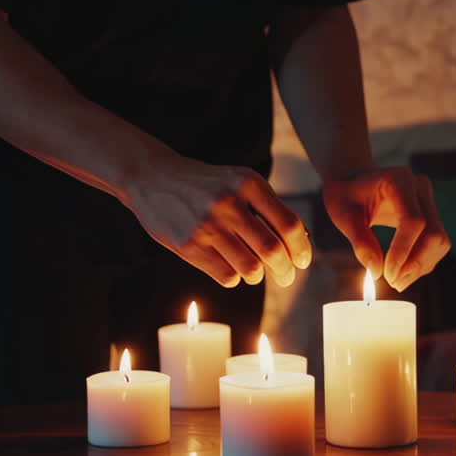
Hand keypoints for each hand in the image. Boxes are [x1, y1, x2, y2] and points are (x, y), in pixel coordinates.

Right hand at [123, 156, 311, 287]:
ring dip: (258, 276)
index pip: (289, 225)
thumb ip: (268, 207)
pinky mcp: (189, 246)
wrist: (154, 178)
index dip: (302, 250)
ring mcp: (207, 226)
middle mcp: (229, 203)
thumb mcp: (239, 181)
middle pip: (273, 252)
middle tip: (285, 277)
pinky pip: (227, 277)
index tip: (302, 262)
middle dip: (285, 272)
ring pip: (251, 269)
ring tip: (254, 270)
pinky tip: (228, 266)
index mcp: (249, 184)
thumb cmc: (207, 184)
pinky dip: (234, 277)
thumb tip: (300, 243)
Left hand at [322, 167, 449, 290]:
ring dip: (421, 266)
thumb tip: (376, 272)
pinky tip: (403, 271)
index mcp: (400, 181)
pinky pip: (435, 242)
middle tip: (394, 283)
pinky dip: (422, 261)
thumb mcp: (342, 216)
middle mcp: (420, 188)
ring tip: (397, 280)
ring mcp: (429, 200)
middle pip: (433, 234)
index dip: (403, 251)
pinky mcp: (431, 213)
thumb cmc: (345, 194)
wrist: (353, 179)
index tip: (387, 274)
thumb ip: (360, 242)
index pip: (413, 221)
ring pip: (439, 241)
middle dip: (415, 263)